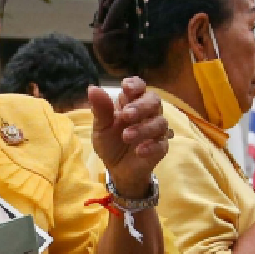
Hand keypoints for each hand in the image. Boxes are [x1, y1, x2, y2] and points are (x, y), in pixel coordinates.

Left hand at [88, 78, 170, 194]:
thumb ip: (100, 109)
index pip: (139, 87)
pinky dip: (151, 147)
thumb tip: (92, 88)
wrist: (116, 168)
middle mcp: (147, 113)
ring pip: (160, 122)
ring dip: (143, 128)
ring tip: (126, 136)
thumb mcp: (101, 127)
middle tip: (126, 115)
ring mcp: (156, 130)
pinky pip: (161, 144)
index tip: (126, 87)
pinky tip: (139, 151)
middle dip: (141, 106)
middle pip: (153, 101)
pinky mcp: (161, 147)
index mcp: (131, 103)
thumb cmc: (110, 142)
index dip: (135, 85)